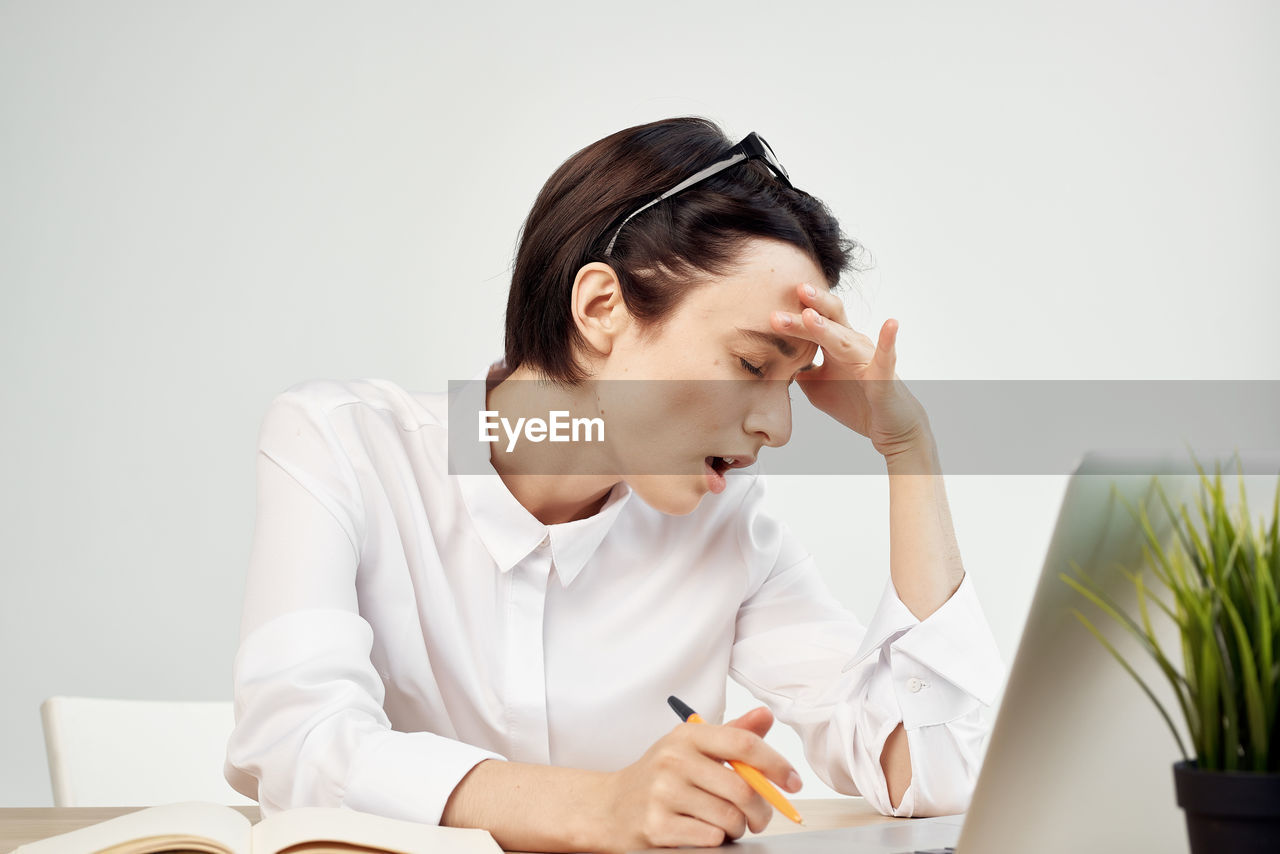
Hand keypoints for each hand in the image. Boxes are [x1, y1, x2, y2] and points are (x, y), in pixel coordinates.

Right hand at [591, 706, 800, 852]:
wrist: (608, 807)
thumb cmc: (658, 776)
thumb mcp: (691, 747)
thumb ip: (732, 734)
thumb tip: (766, 716)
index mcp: (687, 735)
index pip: (744, 744)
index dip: (776, 764)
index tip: (792, 782)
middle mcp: (673, 759)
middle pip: (742, 788)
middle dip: (762, 810)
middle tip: (761, 818)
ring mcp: (662, 793)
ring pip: (728, 817)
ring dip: (738, 828)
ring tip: (729, 825)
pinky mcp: (656, 826)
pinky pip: (709, 838)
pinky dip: (717, 840)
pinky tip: (706, 833)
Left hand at [772, 282, 930, 458]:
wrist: (888, 426)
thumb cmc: (854, 401)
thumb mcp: (815, 386)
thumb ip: (796, 370)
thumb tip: (771, 360)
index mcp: (836, 344)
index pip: (814, 322)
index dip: (795, 312)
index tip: (771, 304)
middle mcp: (853, 344)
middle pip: (830, 319)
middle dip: (812, 305)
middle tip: (794, 290)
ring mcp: (869, 358)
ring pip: (846, 339)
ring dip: (828, 328)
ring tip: (811, 314)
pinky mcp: (884, 377)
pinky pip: (886, 358)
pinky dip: (888, 341)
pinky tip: (891, 323)